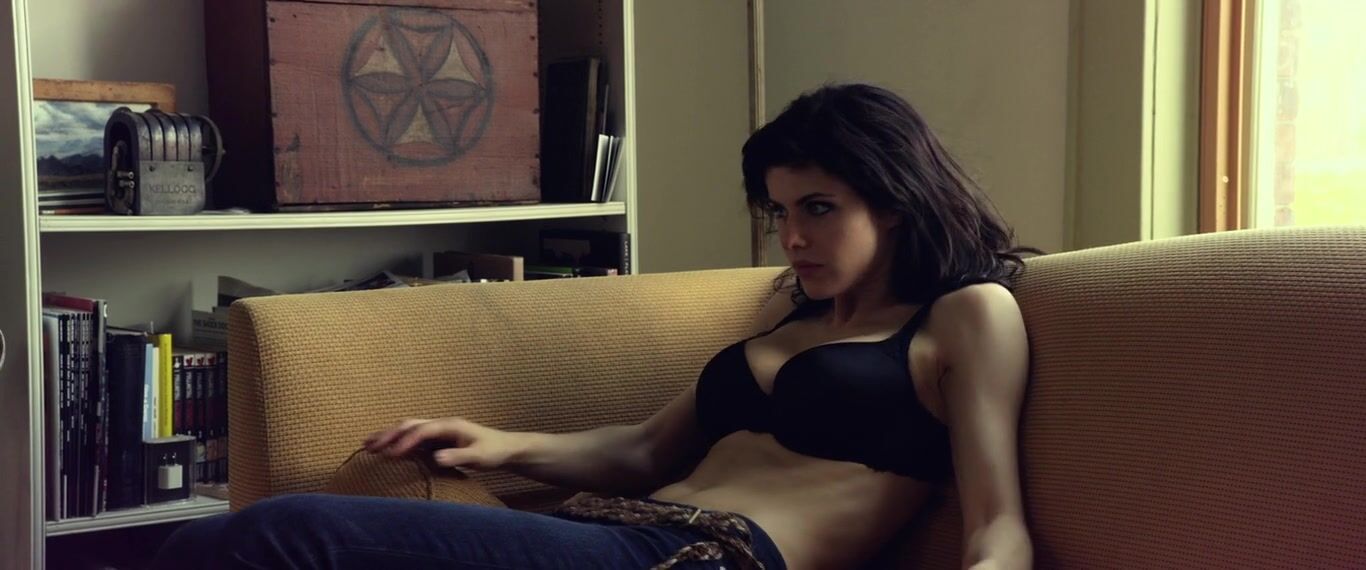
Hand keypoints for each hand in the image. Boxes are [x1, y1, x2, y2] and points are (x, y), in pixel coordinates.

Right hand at [363, 417, 518, 469]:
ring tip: (367, 445)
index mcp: (450, 425)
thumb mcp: (478, 457)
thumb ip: (458, 457)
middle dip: (388, 434)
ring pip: (408, 429)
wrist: (504, 448)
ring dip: (389, 436)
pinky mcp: (437, 439)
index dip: (406, 441)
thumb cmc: (493, 451)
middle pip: (409, 425)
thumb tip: (435, 458)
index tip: (391, 454)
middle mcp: (441, 425)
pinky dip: (398, 442)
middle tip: (367, 445)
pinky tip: (386, 450)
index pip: (422, 431)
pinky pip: (413, 438)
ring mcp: (438, 431)